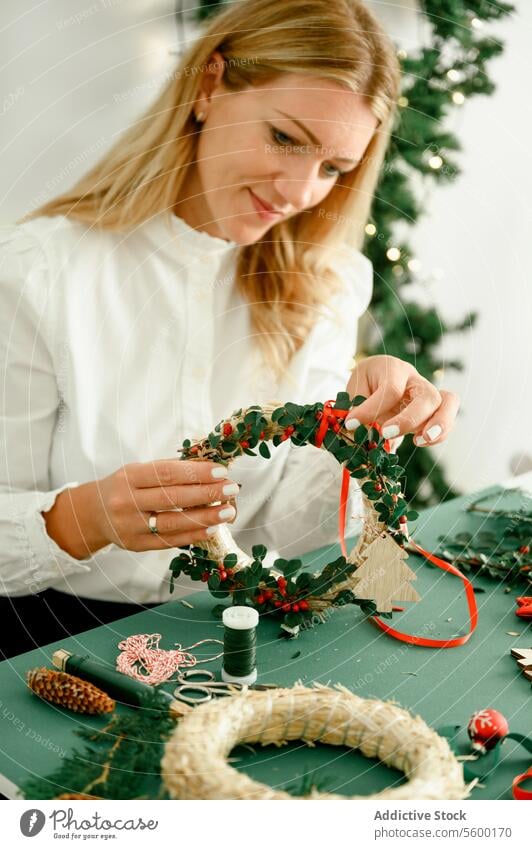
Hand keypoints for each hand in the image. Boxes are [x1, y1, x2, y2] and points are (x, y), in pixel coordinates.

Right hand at [43, 459, 239, 558]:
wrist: (93, 513)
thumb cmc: (126, 487)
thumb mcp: (140, 470)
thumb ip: (172, 468)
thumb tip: (210, 466)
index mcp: (130, 476)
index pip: (167, 473)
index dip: (196, 473)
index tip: (221, 471)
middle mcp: (127, 501)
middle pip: (173, 498)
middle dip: (207, 493)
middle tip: (231, 489)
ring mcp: (130, 526)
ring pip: (173, 523)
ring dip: (205, 517)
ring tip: (227, 511)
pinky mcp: (135, 545)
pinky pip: (169, 541)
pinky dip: (192, 535)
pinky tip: (211, 528)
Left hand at [344, 355, 458, 446]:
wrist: (375, 377)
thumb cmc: (364, 384)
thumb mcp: (355, 390)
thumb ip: (358, 407)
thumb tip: (361, 434)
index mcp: (392, 368)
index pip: (390, 389)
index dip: (371, 409)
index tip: (351, 423)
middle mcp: (415, 379)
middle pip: (427, 395)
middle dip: (409, 419)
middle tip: (386, 433)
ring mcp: (428, 393)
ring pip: (448, 403)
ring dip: (438, 425)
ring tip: (419, 441)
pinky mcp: (434, 409)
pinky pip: (448, 419)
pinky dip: (440, 434)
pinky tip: (420, 442)